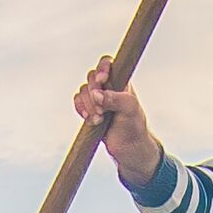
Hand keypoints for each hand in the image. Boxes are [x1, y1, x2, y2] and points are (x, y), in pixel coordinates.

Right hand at [77, 55, 162, 185]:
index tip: (102, 80)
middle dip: (93, 92)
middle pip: (92, 78)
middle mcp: (108, 86)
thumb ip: (115, 99)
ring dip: (88, 105)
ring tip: (99, 119)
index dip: (102, 68)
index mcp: (120, 80)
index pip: (107, 64)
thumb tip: (96, 95)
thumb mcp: (130, 109)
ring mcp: (98, 98)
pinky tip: (89, 119)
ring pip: (83, 91)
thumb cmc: (134, 125)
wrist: (129, 148)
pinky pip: (78, 102)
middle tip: (101, 109)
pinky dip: (80, 109)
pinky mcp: (89, 110)